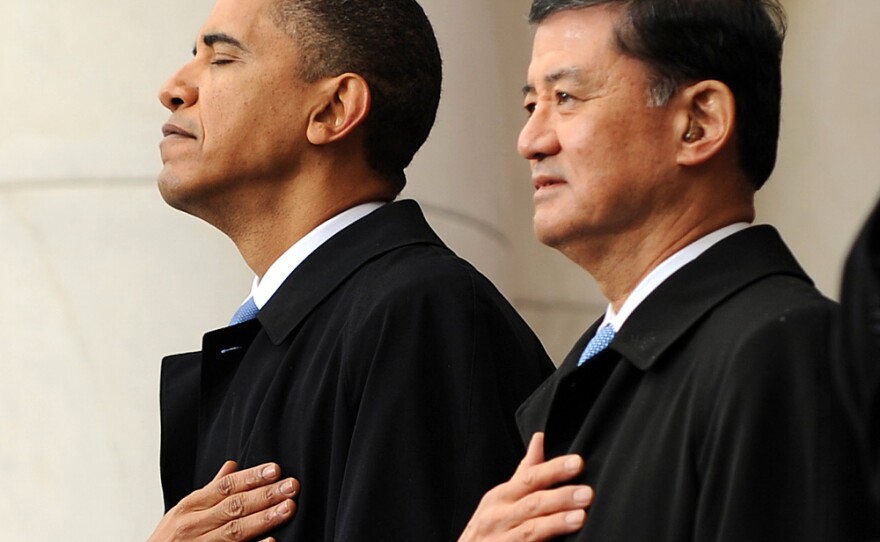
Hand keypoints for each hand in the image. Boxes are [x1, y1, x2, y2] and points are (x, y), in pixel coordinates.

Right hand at [148, 460, 298, 541]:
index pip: (225, 487)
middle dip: (265, 495)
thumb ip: (210, 490)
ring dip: (264, 519)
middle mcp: (194, 526)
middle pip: (234, 507)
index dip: (251, 478)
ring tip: (289, 508)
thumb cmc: (168, 539)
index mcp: (190, 507)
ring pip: (235, 531)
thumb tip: (232, 465)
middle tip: (292, 486)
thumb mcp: (184, 511)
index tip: (275, 469)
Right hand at [458, 433, 591, 541]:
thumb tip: (540, 438)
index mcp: (500, 497)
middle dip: (560, 497)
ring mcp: (500, 541)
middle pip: (532, 503)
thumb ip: (525, 471)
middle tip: (587, 493)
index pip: (529, 478)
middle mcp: (498, 517)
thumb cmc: (488, 528)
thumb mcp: (501, 497)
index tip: (577, 462)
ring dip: (556, 523)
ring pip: (530, 530)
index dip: (553, 470)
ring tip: (580, 517)